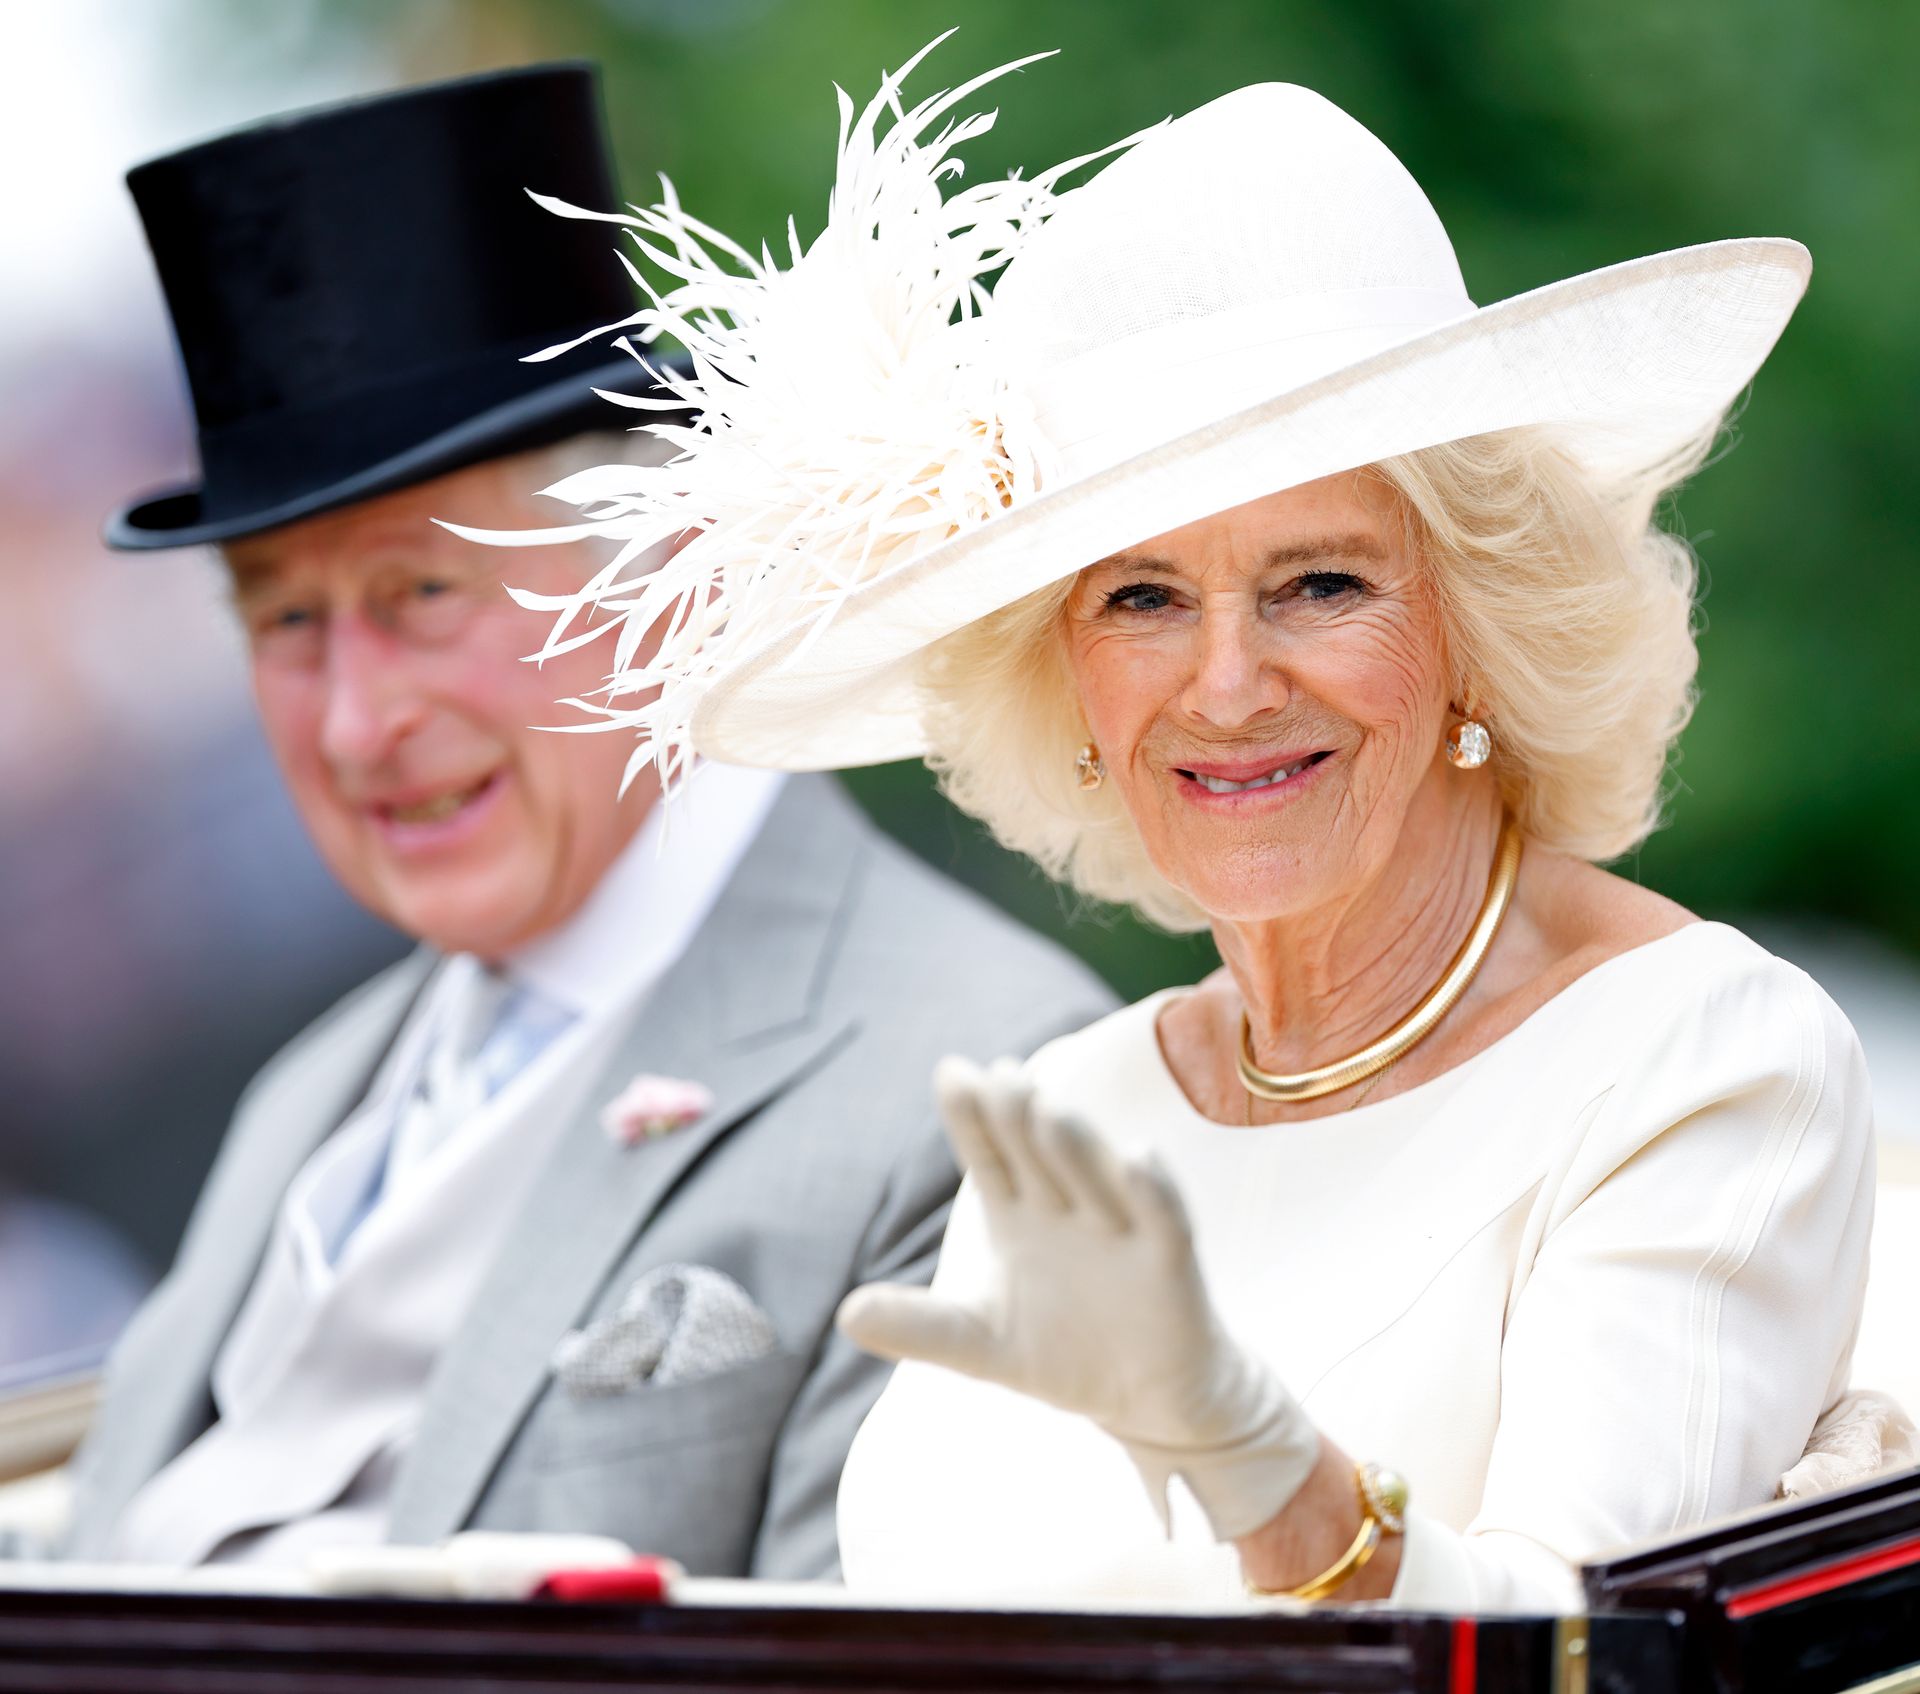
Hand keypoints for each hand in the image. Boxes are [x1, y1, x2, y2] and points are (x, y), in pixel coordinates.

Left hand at [837, 1055, 1319, 1539]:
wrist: (1147, 1402)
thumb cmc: (1061, 1355)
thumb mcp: (980, 1344)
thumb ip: (919, 1326)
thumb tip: (844, 1313)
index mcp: (1018, 1216)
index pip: (990, 1156)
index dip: (972, 1118)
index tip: (953, 1073)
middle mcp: (1067, 1208)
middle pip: (1040, 1152)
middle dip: (1020, 1115)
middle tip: (1000, 1076)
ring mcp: (1120, 1230)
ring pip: (1096, 1174)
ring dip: (1075, 1143)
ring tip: (1048, 1108)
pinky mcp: (1169, 1264)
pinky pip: (1164, 1219)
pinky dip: (1154, 1189)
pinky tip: (1139, 1158)